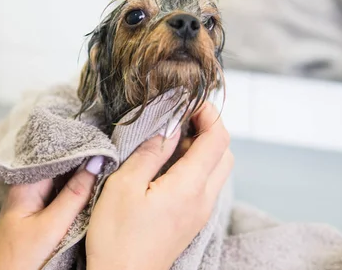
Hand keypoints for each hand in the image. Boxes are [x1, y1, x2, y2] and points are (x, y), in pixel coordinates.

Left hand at [0, 158, 102, 269]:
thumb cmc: (19, 258)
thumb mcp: (52, 226)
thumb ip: (75, 194)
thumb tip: (96, 162)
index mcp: (25, 183)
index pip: (55, 154)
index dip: (79, 147)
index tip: (103, 143)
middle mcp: (27, 186)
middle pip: (59, 163)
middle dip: (81, 158)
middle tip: (108, 152)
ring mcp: (33, 198)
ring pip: (61, 177)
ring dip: (80, 172)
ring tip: (104, 163)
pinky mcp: (39, 211)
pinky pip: (60, 191)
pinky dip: (75, 188)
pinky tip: (90, 185)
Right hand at [86, 102, 232, 269]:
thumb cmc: (117, 237)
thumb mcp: (124, 186)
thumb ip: (150, 152)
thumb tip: (168, 127)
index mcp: (189, 187)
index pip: (217, 139)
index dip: (209, 114)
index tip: (189, 103)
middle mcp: (203, 199)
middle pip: (224, 153)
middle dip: (208, 130)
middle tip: (179, 120)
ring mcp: (200, 212)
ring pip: (217, 170)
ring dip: (202, 149)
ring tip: (170, 143)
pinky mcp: (192, 220)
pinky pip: (205, 185)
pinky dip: (195, 167)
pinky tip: (167, 167)